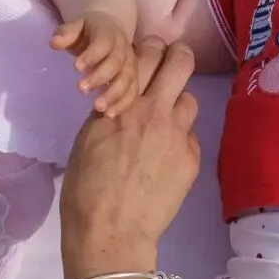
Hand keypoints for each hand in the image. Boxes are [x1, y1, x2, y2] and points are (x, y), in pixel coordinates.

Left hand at [53, 9, 136, 112]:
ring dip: (113, 95)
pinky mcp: (133, 79)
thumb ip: (66, 33)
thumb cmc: (88, 32)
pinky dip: (123, 104)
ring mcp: (130, 65)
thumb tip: (54, 43)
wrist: (109, 32)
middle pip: (116, 64)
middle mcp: (123, 49)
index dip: (92, 55)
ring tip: (98, 107)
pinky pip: (132, 92)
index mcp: (109, 33)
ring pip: (127, 80)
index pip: (103, 43)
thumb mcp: (76, 26)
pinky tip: (109, 115)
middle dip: (100, 78)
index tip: (76, 68)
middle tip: (81, 89)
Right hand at [60, 38, 201, 273]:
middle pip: (181, 62)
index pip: (144, 54)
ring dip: (178, 106)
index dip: (150, 47)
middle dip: (179, 56)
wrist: (111, 230)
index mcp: (122, 103)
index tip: (150, 51)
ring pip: (190, 100)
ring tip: (164, 124)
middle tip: (174, 62)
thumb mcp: (88, 139)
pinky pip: (190, 137)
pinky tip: (165, 159)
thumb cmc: (86, 188)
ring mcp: (177, 135)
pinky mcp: (192, 159)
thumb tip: (122, 102)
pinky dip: (179, 141)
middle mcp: (153, 111)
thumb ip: (110, 113)